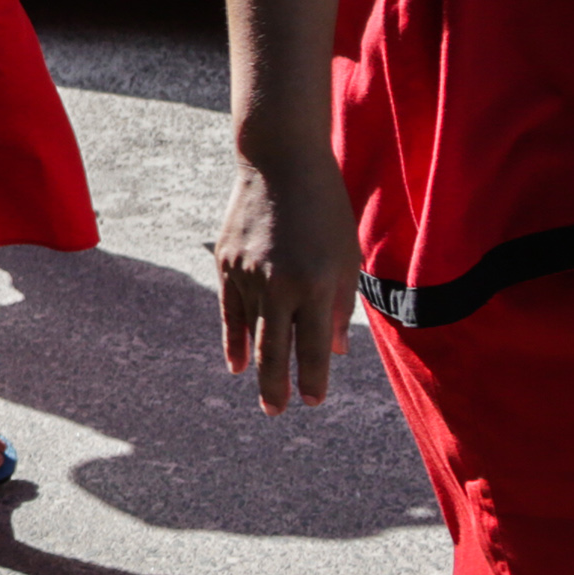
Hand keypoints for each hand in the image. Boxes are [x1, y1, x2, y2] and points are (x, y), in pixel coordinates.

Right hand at [216, 150, 358, 411]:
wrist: (280, 163)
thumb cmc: (325, 208)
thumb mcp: (347, 255)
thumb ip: (342, 304)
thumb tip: (336, 350)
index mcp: (316, 283)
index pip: (315, 346)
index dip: (314, 378)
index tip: (314, 401)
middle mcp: (279, 284)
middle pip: (276, 350)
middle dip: (278, 387)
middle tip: (277, 412)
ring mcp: (248, 275)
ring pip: (252, 332)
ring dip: (259, 365)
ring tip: (265, 392)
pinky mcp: (226, 264)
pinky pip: (231, 311)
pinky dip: (234, 339)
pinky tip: (237, 362)